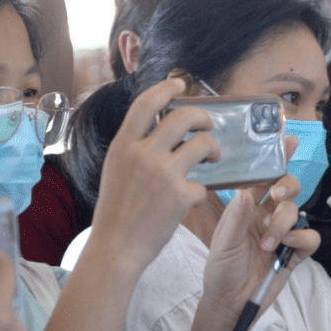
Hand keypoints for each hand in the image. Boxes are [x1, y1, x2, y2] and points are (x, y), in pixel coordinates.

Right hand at [90, 78, 221, 270]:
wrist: (116, 247)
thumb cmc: (117, 210)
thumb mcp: (116, 169)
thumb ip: (135, 147)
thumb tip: (161, 127)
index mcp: (123, 145)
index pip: (145, 103)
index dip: (166, 88)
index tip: (180, 84)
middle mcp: (142, 154)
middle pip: (184, 117)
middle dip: (204, 118)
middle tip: (209, 127)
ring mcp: (163, 174)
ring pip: (204, 144)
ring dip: (214, 150)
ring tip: (213, 159)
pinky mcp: (180, 196)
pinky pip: (203, 184)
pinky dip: (200, 192)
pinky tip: (191, 200)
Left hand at [200, 138, 319, 330]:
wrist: (229, 304)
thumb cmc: (220, 270)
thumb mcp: (223, 241)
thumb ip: (236, 217)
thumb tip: (247, 191)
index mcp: (247, 207)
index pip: (263, 176)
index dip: (277, 157)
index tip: (287, 140)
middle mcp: (267, 215)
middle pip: (288, 187)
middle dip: (286, 185)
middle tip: (275, 196)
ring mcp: (283, 234)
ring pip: (297, 211)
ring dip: (283, 223)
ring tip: (267, 243)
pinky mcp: (295, 254)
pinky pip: (311, 238)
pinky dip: (302, 239)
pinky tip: (287, 248)